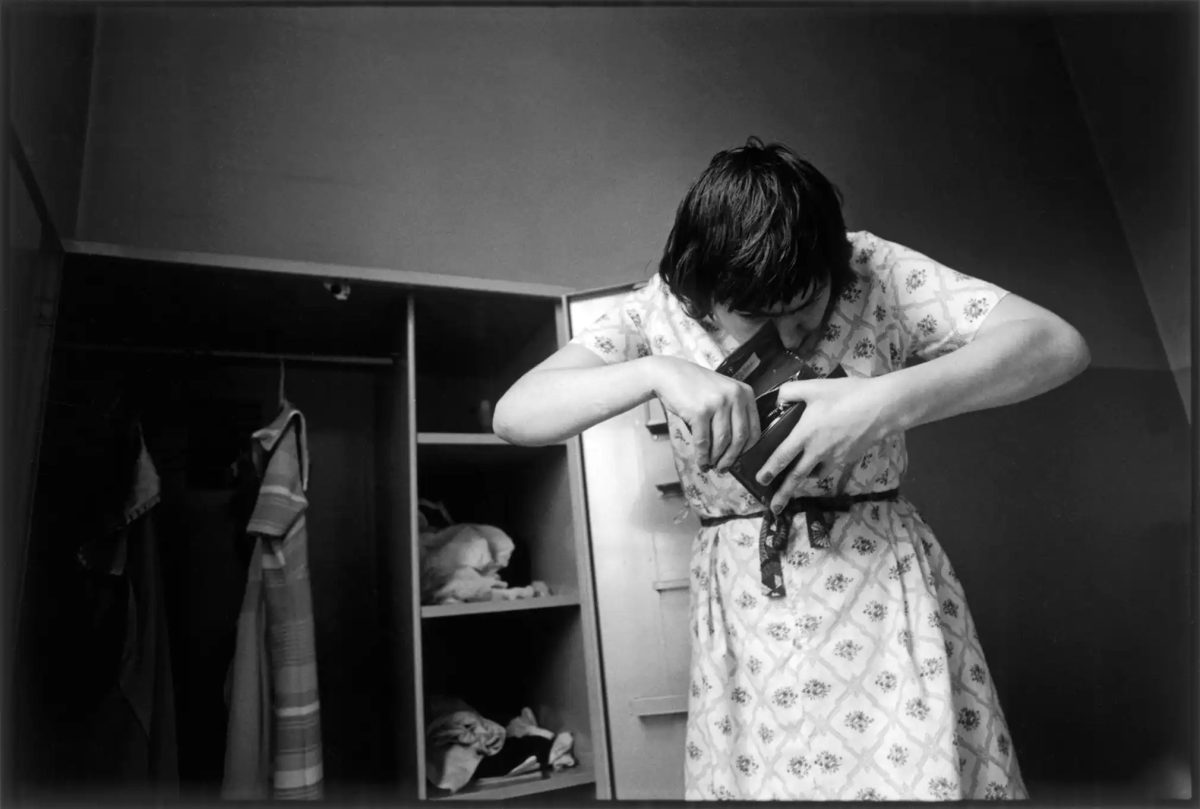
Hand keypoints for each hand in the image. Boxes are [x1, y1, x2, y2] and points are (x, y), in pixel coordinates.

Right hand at [645, 355, 760, 470]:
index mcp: (745, 393)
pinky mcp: (700, 411)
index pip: (754, 428)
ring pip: (722, 441)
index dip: (746, 449)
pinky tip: (700, 461)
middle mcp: (734, 396)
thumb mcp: (722, 392)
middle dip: (731, 457)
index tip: (738, 459)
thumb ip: (733, 413)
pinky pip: (704, 441)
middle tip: (723, 468)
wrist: (669, 374)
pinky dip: (702, 456)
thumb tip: (734, 450)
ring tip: (710, 465)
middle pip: (740, 437)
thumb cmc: (695, 387)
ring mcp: (717, 403)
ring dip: (716, 458)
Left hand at [757, 374, 894, 512]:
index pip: (782, 457)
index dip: (769, 470)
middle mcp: (818, 451)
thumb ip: (790, 392)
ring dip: (803, 481)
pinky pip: (830, 467)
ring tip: (794, 486)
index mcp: (805, 434)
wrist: (882, 407)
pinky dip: (821, 468)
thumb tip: (777, 400)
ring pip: (815, 473)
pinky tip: (819, 462)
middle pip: (797, 477)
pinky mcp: (848, 458)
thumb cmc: (847, 395)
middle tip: (774, 508)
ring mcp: (835, 457)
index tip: (760, 481)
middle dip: (783, 494)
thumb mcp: (814, 387)